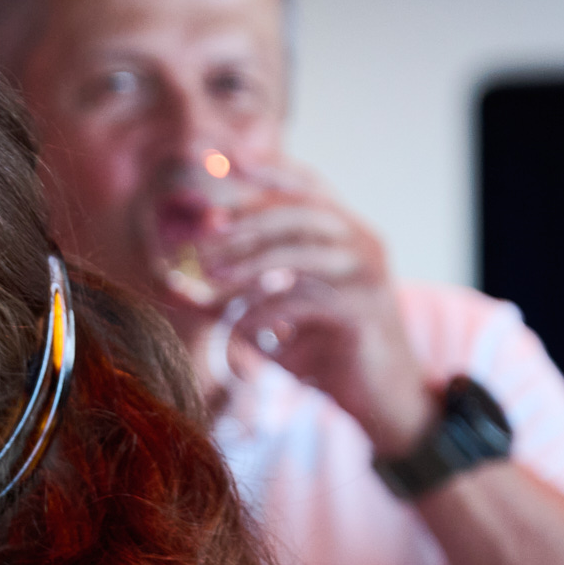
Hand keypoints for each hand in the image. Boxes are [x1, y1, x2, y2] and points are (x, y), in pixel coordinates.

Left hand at [208, 167, 434, 457]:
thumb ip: (240, 296)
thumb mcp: (279, 319)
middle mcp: (362, 243)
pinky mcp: (366, 310)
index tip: (223, 162)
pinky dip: (267, 310)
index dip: (268, 170)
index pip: (308, 185)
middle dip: (246, 219)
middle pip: (299, 212)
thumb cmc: (328, 356)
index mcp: (345, 234)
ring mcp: (369, 274)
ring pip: (302, 250)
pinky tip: (238, 326)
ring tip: (211, 275)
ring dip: (251, 260)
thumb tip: (179, 288)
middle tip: (203, 234)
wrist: (384, 402)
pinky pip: (307, 299)